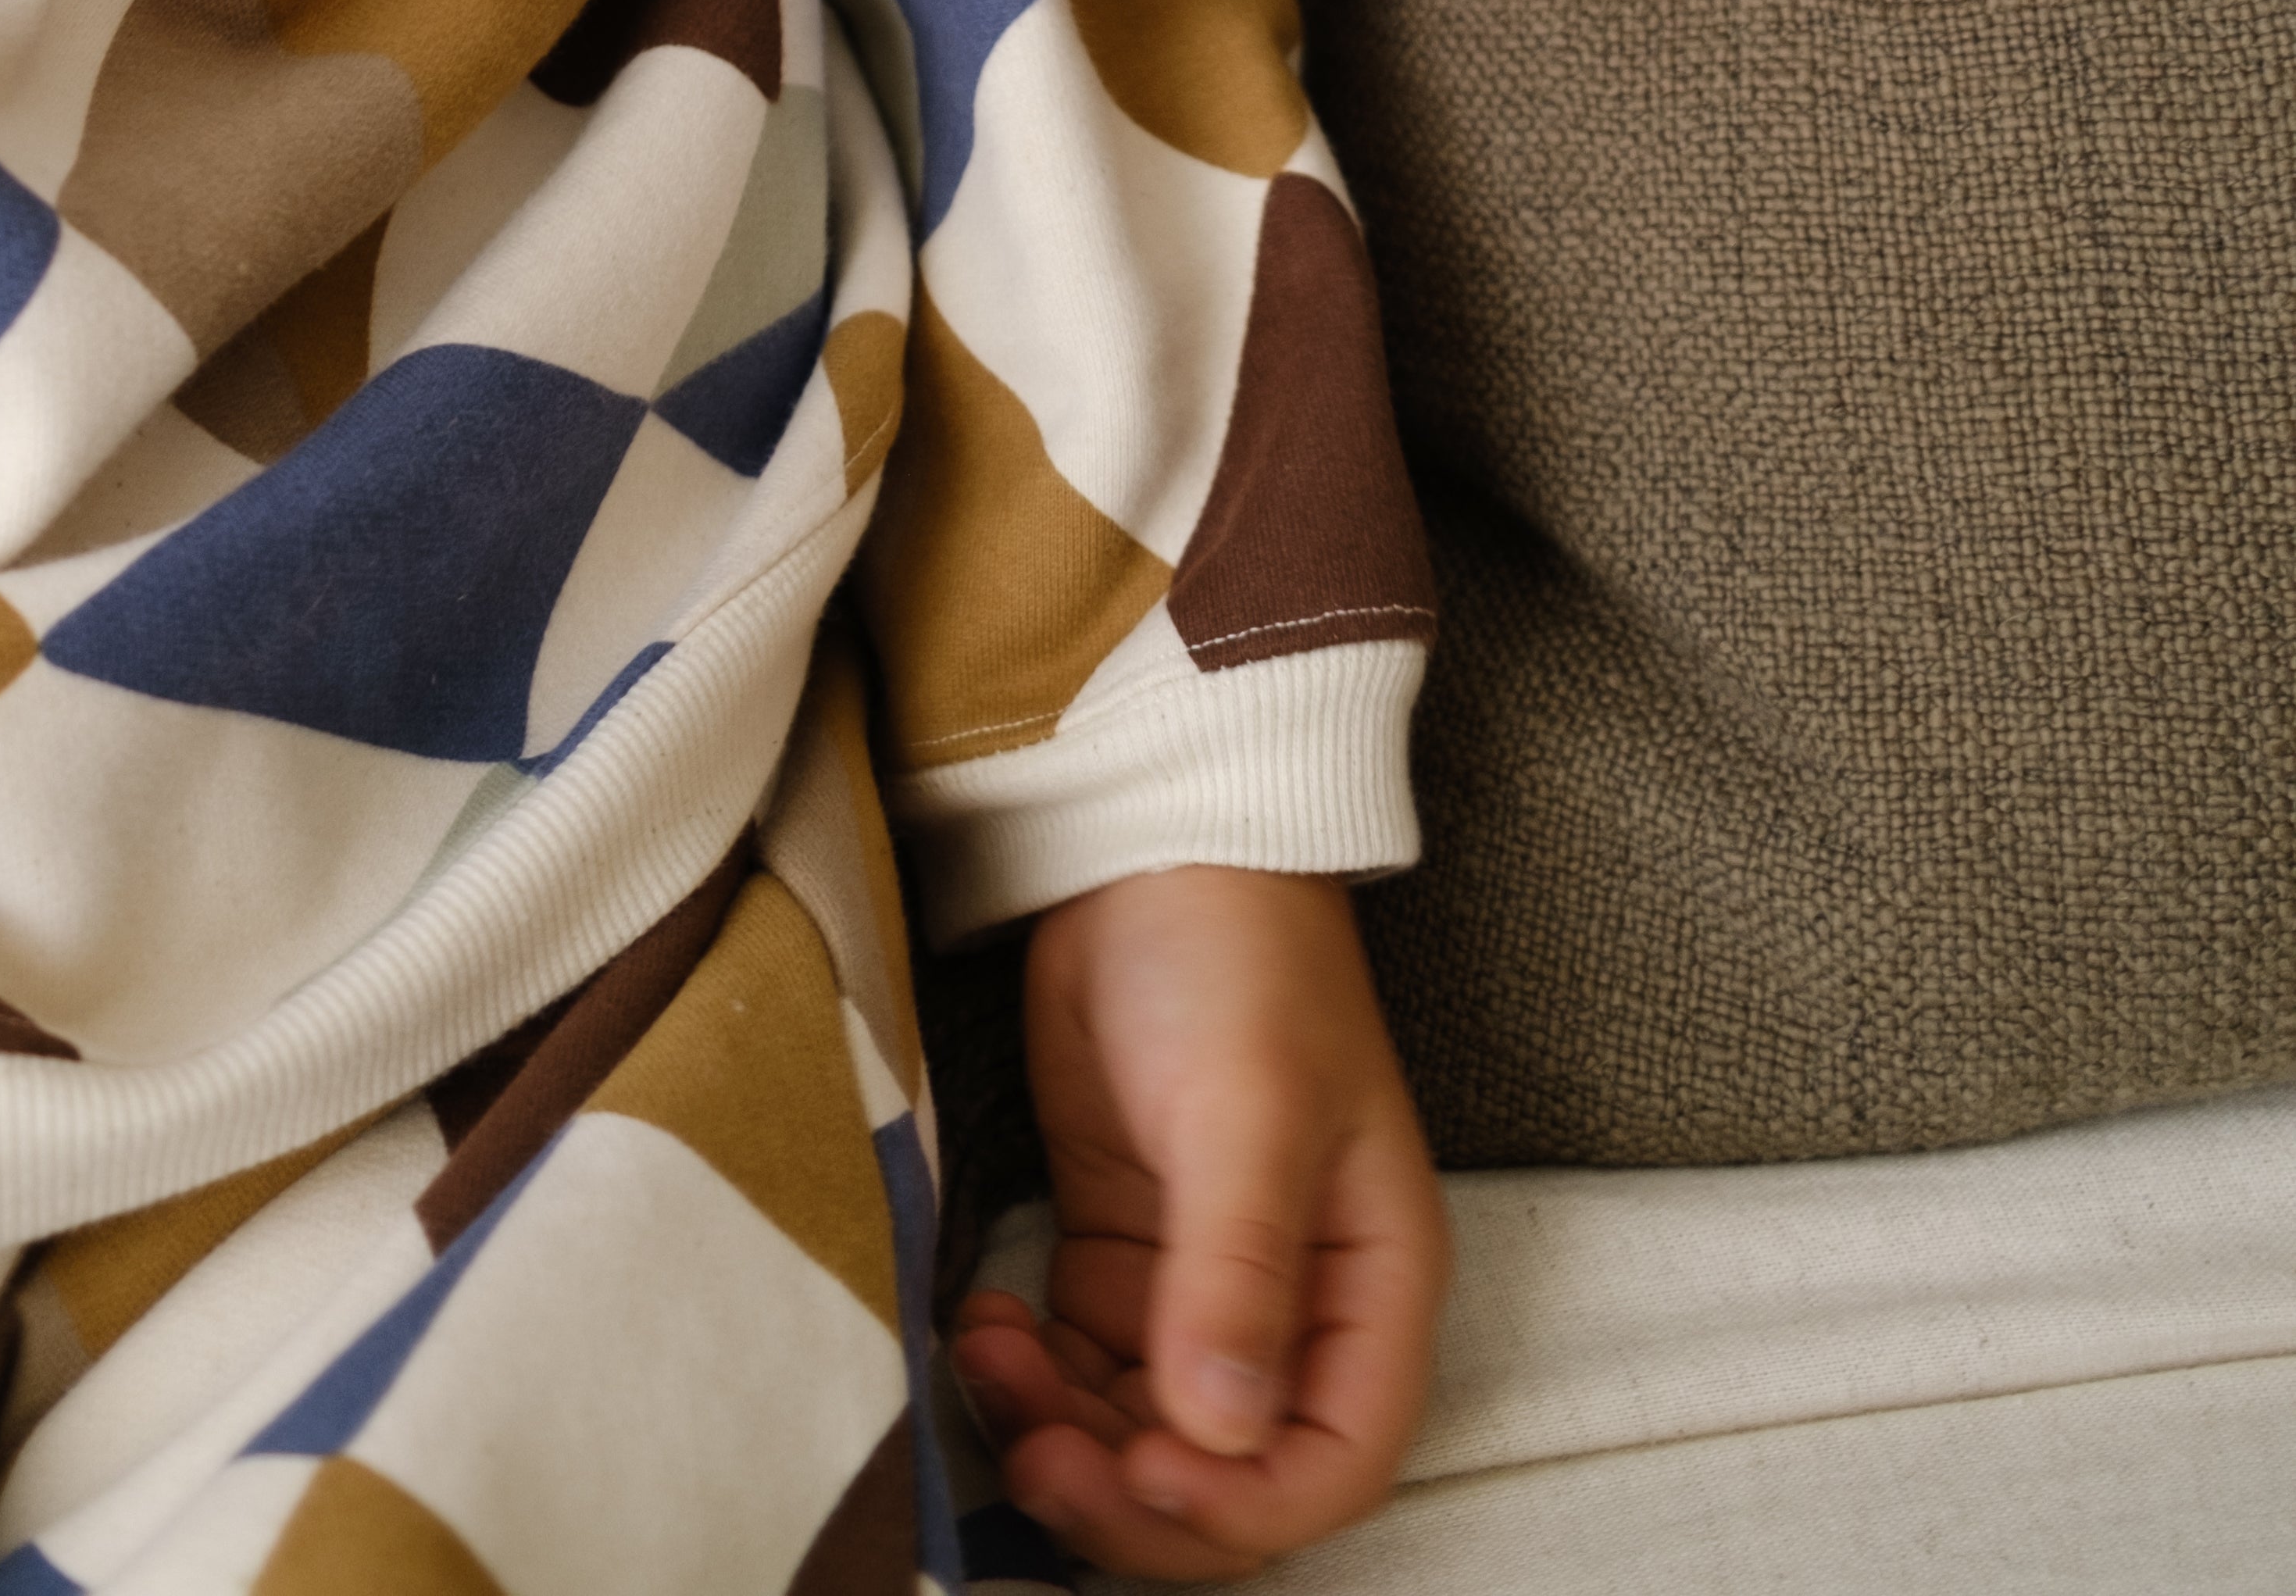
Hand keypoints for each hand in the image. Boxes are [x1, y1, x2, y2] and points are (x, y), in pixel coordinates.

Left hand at [949, 866, 1447, 1578]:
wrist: (1152, 850)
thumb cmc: (1237, 961)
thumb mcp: (1247, 1108)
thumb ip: (1237, 1272)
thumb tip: (1221, 1433)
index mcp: (1370, 1284)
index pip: (1332, 1464)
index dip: (1239, 1506)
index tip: (1137, 1467)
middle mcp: (1298, 1307)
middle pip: (1229, 1475)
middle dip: (1131, 1491)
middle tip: (1037, 1457)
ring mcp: (1204, 1288)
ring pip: (1142, 1434)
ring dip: (1064, 1437)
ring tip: (993, 1367)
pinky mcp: (1122, 1257)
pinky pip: (1082, 1371)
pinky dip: (1032, 1380)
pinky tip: (985, 1329)